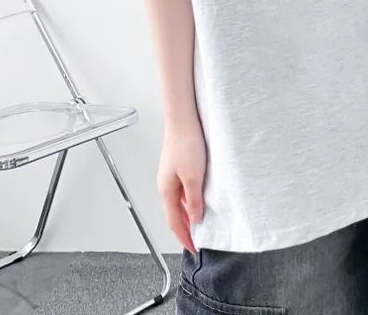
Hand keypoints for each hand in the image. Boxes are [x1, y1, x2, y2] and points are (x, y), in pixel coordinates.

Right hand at [156, 119, 206, 253]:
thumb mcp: (193, 176)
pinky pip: (183, 190)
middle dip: (185, 228)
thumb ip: (193, 199)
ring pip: (178, 201)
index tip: (194, 248)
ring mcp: (171, 175)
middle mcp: (166, 184)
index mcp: (166, 190)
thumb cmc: (186, 143)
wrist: (183, 119)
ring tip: (200, 223)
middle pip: (174, 213)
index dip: (184, 237)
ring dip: (187, 214)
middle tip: (197, 240)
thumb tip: (194, 219)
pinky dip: (189, 200)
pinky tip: (199, 198)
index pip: (174, 221)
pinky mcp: (178, 166)